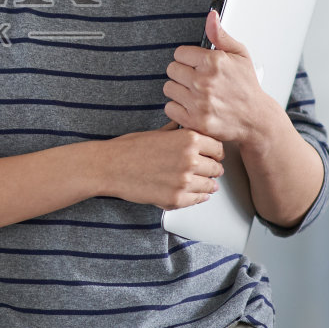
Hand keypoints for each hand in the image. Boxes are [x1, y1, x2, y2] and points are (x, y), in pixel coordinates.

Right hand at [96, 124, 224, 210]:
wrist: (110, 167)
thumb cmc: (129, 149)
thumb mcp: (158, 132)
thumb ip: (178, 131)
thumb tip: (188, 127)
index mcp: (188, 139)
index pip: (219, 148)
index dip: (215, 152)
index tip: (212, 155)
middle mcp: (190, 160)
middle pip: (217, 168)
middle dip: (211, 169)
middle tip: (205, 169)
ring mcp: (184, 182)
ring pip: (210, 186)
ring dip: (206, 184)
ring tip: (198, 181)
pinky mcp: (176, 199)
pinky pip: (198, 200)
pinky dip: (197, 197)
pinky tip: (190, 192)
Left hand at [163, 9, 275, 148]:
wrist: (256, 119)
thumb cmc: (247, 86)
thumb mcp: (240, 55)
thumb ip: (221, 35)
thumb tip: (211, 16)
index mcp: (214, 62)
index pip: (179, 53)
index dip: (187, 58)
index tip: (195, 64)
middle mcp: (205, 81)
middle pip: (171, 69)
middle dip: (182, 73)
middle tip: (195, 79)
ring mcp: (199, 102)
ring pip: (168, 88)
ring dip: (179, 90)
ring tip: (194, 93)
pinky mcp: (194, 120)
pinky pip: (169, 108)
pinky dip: (178, 108)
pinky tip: (191, 106)